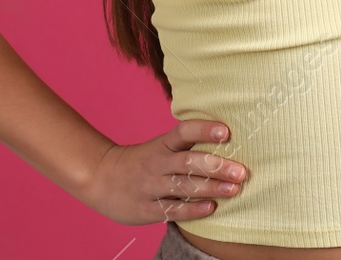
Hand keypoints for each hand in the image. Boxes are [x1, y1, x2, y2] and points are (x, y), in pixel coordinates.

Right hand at [81, 119, 249, 224]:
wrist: (99, 177)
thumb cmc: (142, 160)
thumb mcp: (160, 146)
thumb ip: (186, 144)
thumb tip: (228, 140)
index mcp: (162, 144)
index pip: (184, 132)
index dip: (204, 130)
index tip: (226, 132)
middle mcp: (157, 163)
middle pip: (189, 162)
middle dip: (217, 166)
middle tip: (241, 171)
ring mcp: (150, 187)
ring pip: (184, 187)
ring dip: (211, 188)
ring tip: (234, 189)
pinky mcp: (146, 209)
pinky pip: (172, 210)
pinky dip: (192, 210)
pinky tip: (211, 208)